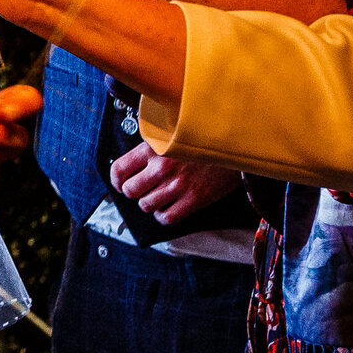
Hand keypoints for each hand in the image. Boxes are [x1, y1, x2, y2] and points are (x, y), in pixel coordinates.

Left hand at [107, 142, 241, 224]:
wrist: (235, 145)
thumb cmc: (201, 139)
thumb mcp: (171, 135)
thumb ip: (151, 148)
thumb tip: (132, 166)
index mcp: (153, 148)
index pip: (119, 169)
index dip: (117, 180)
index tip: (121, 183)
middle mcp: (162, 167)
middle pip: (130, 191)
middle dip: (134, 193)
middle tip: (142, 190)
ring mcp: (177, 184)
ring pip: (146, 206)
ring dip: (150, 204)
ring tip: (159, 197)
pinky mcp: (194, 199)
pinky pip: (167, 218)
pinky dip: (164, 216)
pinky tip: (169, 207)